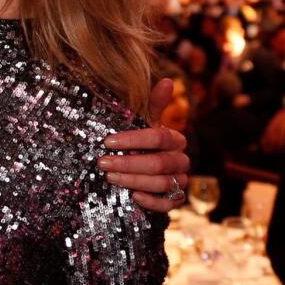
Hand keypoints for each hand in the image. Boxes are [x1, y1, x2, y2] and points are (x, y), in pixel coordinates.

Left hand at [98, 78, 190, 211]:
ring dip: (133, 180)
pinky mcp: (176, 199)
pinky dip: (152, 201)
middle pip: (159, 162)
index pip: (158, 136)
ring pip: (162, 183)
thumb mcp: (142, 123)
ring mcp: (180, 181)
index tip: (107, 142)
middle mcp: (181, 160)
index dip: (132, 139)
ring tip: (109, 177)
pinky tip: (133, 197)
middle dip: (128, 163)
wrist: (140, 169)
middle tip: (102, 162)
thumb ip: (153, 104)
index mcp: (175, 139)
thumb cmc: (139, 142)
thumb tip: (168, 80)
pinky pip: (169, 203)